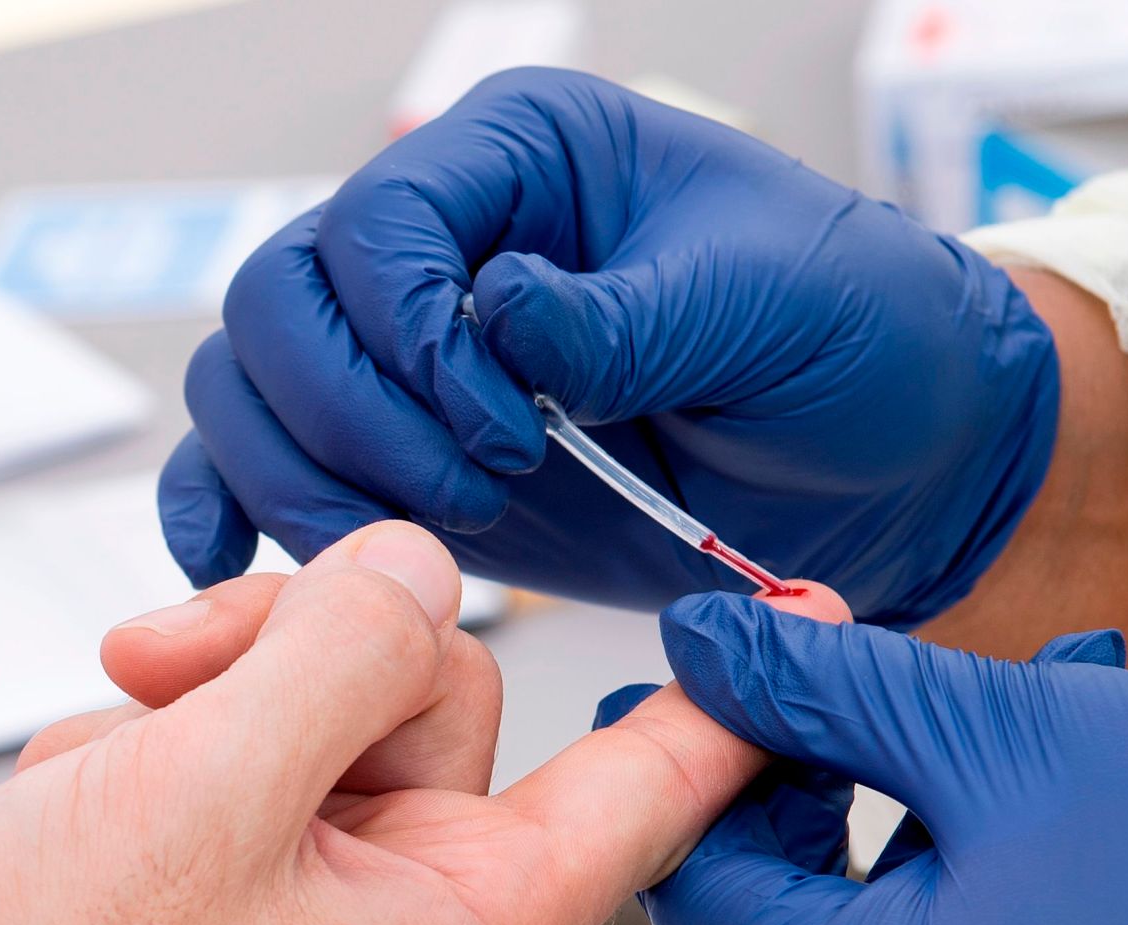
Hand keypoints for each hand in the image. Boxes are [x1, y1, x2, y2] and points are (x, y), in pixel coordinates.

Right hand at [0, 524, 850, 924]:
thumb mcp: (208, 790)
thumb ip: (338, 654)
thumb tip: (413, 568)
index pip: (642, 790)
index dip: (729, 691)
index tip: (821, 607)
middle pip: (441, 695)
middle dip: (304, 654)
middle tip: (174, 683)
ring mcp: (307, 916)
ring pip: (321, 707)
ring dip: (207, 700)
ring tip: (102, 770)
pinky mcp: (221, 900)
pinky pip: (234, 756)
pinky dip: (152, 751)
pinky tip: (77, 809)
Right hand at [160, 68, 1058, 626]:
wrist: (897, 456)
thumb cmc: (856, 337)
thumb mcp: (769, 304)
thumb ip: (626, 316)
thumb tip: (497, 314)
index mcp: (524, 158)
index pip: (379, 220)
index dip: (412, 336)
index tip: (509, 429)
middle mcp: (445, 243)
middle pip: (280, 303)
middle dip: (352, 415)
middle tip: (472, 498)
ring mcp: (414, 355)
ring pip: (251, 388)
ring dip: (305, 478)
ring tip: (419, 554)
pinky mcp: (410, 455)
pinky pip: (264, 460)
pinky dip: (233, 508)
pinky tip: (230, 562)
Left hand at [607, 597, 1127, 924]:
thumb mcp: (1013, 728)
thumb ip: (825, 690)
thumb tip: (696, 647)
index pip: (704, 901)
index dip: (707, 773)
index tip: (739, 678)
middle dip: (811, 815)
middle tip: (870, 696)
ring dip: (912, 857)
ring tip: (1017, 728)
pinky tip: (1066, 834)